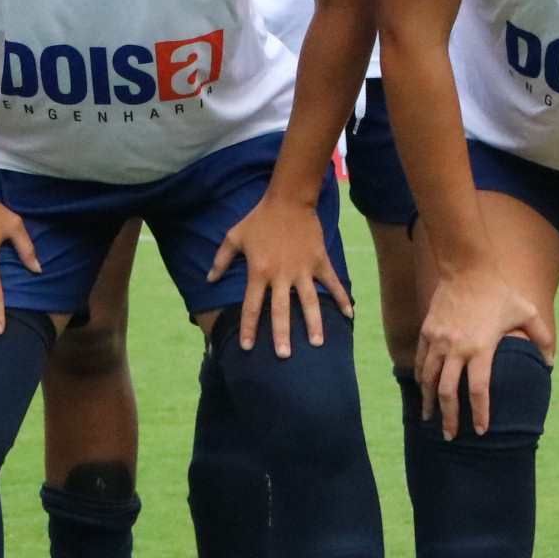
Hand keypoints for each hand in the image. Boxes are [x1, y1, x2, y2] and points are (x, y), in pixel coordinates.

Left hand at [206, 191, 353, 356]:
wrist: (288, 200)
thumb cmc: (258, 219)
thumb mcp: (234, 236)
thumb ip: (220, 260)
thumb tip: (208, 279)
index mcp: (258, 271)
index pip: (252, 306)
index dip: (249, 328)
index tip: (247, 348)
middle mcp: (281, 274)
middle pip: (281, 310)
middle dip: (282, 334)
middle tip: (284, 357)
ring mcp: (303, 269)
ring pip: (310, 302)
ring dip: (314, 324)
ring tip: (317, 344)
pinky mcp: (320, 261)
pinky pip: (333, 283)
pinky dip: (342, 298)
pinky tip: (350, 315)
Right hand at [414, 264, 556, 438]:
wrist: (467, 267)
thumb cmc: (501, 291)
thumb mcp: (529, 313)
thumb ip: (543, 340)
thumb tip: (548, 364)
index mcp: (481, 348)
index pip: (478, 390)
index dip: (479, 413)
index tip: (482, 430)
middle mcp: (456, 348)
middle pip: (447, 392)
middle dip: (449, 417)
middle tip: (450, 435)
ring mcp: (438, 340)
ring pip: (428, 379)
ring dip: (428, 402)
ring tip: (430, 419)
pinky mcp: (428, 331)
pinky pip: (421, 361)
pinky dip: (420, 378)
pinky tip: (423, 389)